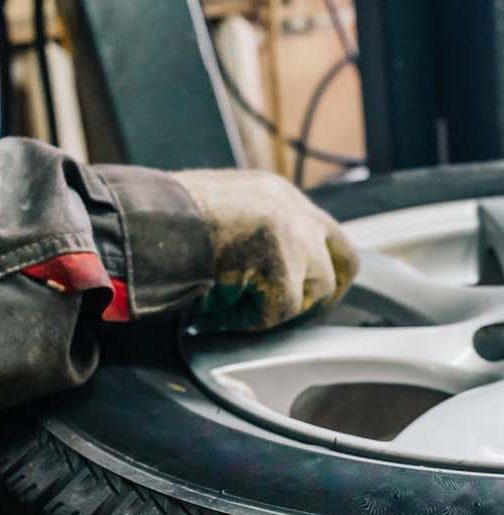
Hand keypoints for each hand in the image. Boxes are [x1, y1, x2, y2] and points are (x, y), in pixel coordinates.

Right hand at [174, 169, 357, 330]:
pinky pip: (282, 311)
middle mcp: (294, 210)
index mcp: (276, 194)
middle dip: (324, 293)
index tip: (308, 289)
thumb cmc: (165, 223)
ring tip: (235, 309)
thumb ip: (251, 235)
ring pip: (315, 292)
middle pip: (345, 260)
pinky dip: (252, 320)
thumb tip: (258, 271)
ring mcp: (294, 237)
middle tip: (295, 313)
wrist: (148, 221)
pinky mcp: (283, 266)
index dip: (321, 265)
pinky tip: (220, 314)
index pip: (324, 231)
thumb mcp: (220, 213)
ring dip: (277, 309)